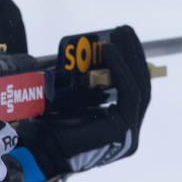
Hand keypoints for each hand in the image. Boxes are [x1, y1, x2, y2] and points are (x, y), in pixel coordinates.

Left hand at [16, 25, 151, 179]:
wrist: (38, 151)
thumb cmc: (50, 131)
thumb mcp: (75, 104)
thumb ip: (89, 91)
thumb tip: (92, 62)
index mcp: (120, 129)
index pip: (135, 92)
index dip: (133, 64)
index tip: (125, 39)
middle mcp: (129, 133)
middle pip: (142, 86)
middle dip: (135, 55)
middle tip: (125, 30)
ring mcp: (128, 133)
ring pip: (138, 88)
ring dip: (129, 57)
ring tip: (119, 35)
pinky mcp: (121, 129)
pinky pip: (127, 93)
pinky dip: (120, 69)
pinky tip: (110, 52)